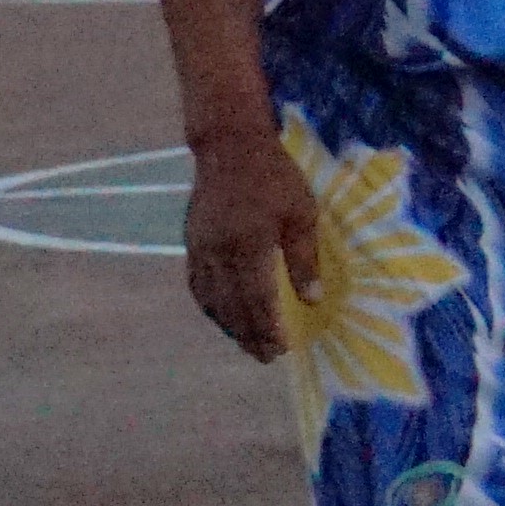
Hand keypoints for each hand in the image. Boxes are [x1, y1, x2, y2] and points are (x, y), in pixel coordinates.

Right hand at [179, 132, 318, 365]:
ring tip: (247, 344)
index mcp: (249, 247)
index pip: (258, 300)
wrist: (230, 148)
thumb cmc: (275, 178)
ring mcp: (201, 251)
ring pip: (212, 300)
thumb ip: (304, 259)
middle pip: (233, 307)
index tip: (282, 349)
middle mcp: (219, 255)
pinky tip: (221, 316)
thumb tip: (313, 300)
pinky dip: (210, 307)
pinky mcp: (192, 245)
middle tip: (266, 357)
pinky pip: (198, 286)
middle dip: (250, 335)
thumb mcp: (302, 214)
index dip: (268, 328)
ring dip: (229, 326)